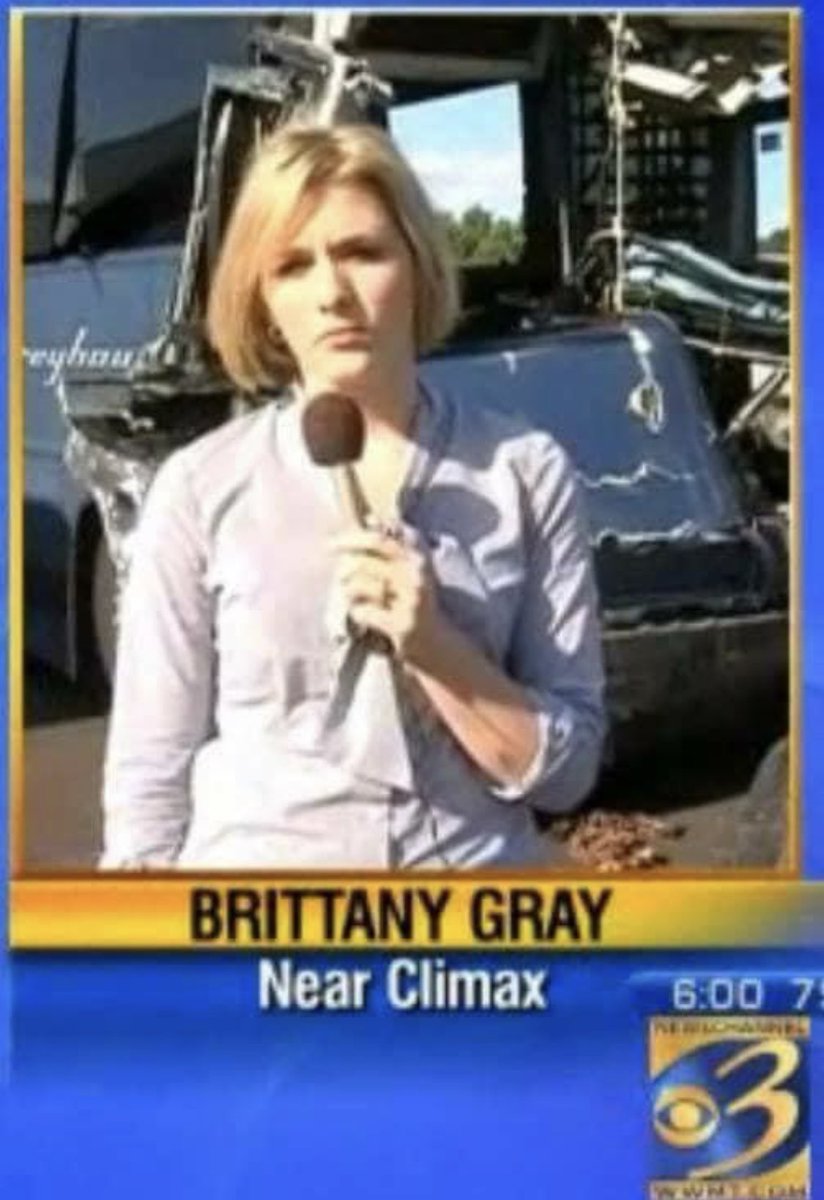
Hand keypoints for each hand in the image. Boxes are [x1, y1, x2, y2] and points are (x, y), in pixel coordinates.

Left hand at [331, 527, 446, 666]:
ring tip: (355, 597)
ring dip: (350, 592)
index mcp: (419, 557)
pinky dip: (358, 613)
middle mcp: (417, 576)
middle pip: (366, 561)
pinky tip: (364, 616)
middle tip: (336, 572)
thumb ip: (395, 542)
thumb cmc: (417, 600)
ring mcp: (410, 601)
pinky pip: (363, 611)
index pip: (380, 539)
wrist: (438, 642)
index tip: (332, 543)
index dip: (353, 538)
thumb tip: (370, 518)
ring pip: (360, 585)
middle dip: (344, 563)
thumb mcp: (412, 568)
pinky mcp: (402, 624)